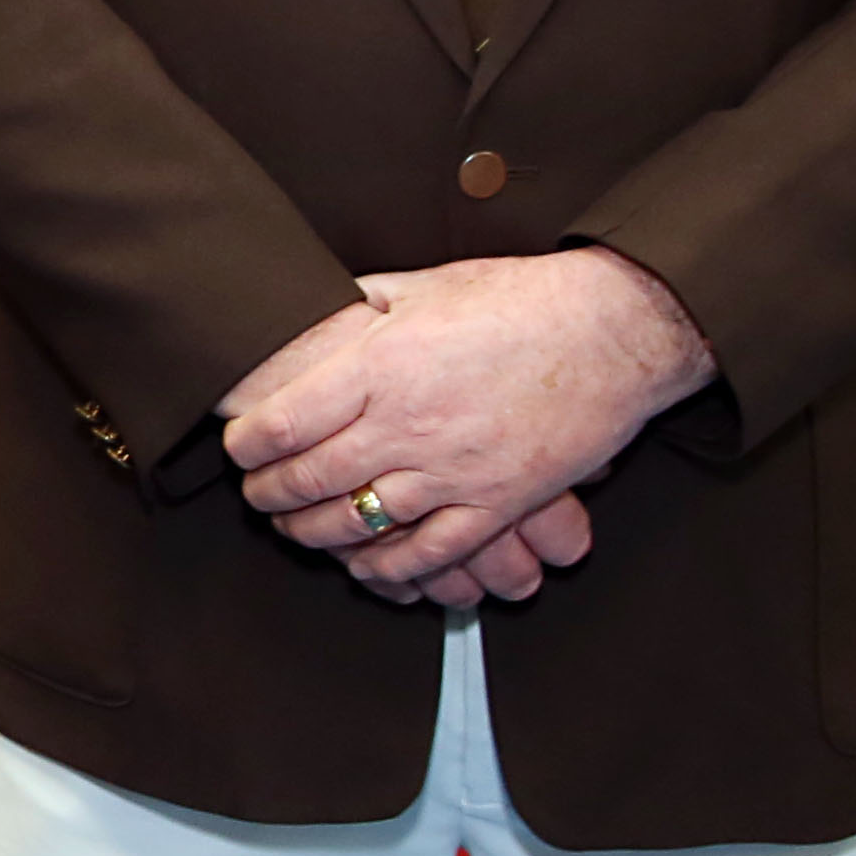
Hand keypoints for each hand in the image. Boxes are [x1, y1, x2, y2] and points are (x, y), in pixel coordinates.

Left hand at [225, 249, 716, 597]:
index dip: (247, 444)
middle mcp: (407, 425)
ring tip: (295, 528)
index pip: (282, 422)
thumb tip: (324, 305)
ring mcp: (451, 472)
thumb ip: (367, 304)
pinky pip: (427, 554)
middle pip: (308, 480)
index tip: (239, 447)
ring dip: (313, 534)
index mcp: (380, 367)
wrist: (616, 331)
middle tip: (257, 494)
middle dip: (269, 495)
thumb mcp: (429, 287)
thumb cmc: (525, 300)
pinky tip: (365, 566)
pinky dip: (386, 568)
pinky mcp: (496, 504)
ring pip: (357, 523)